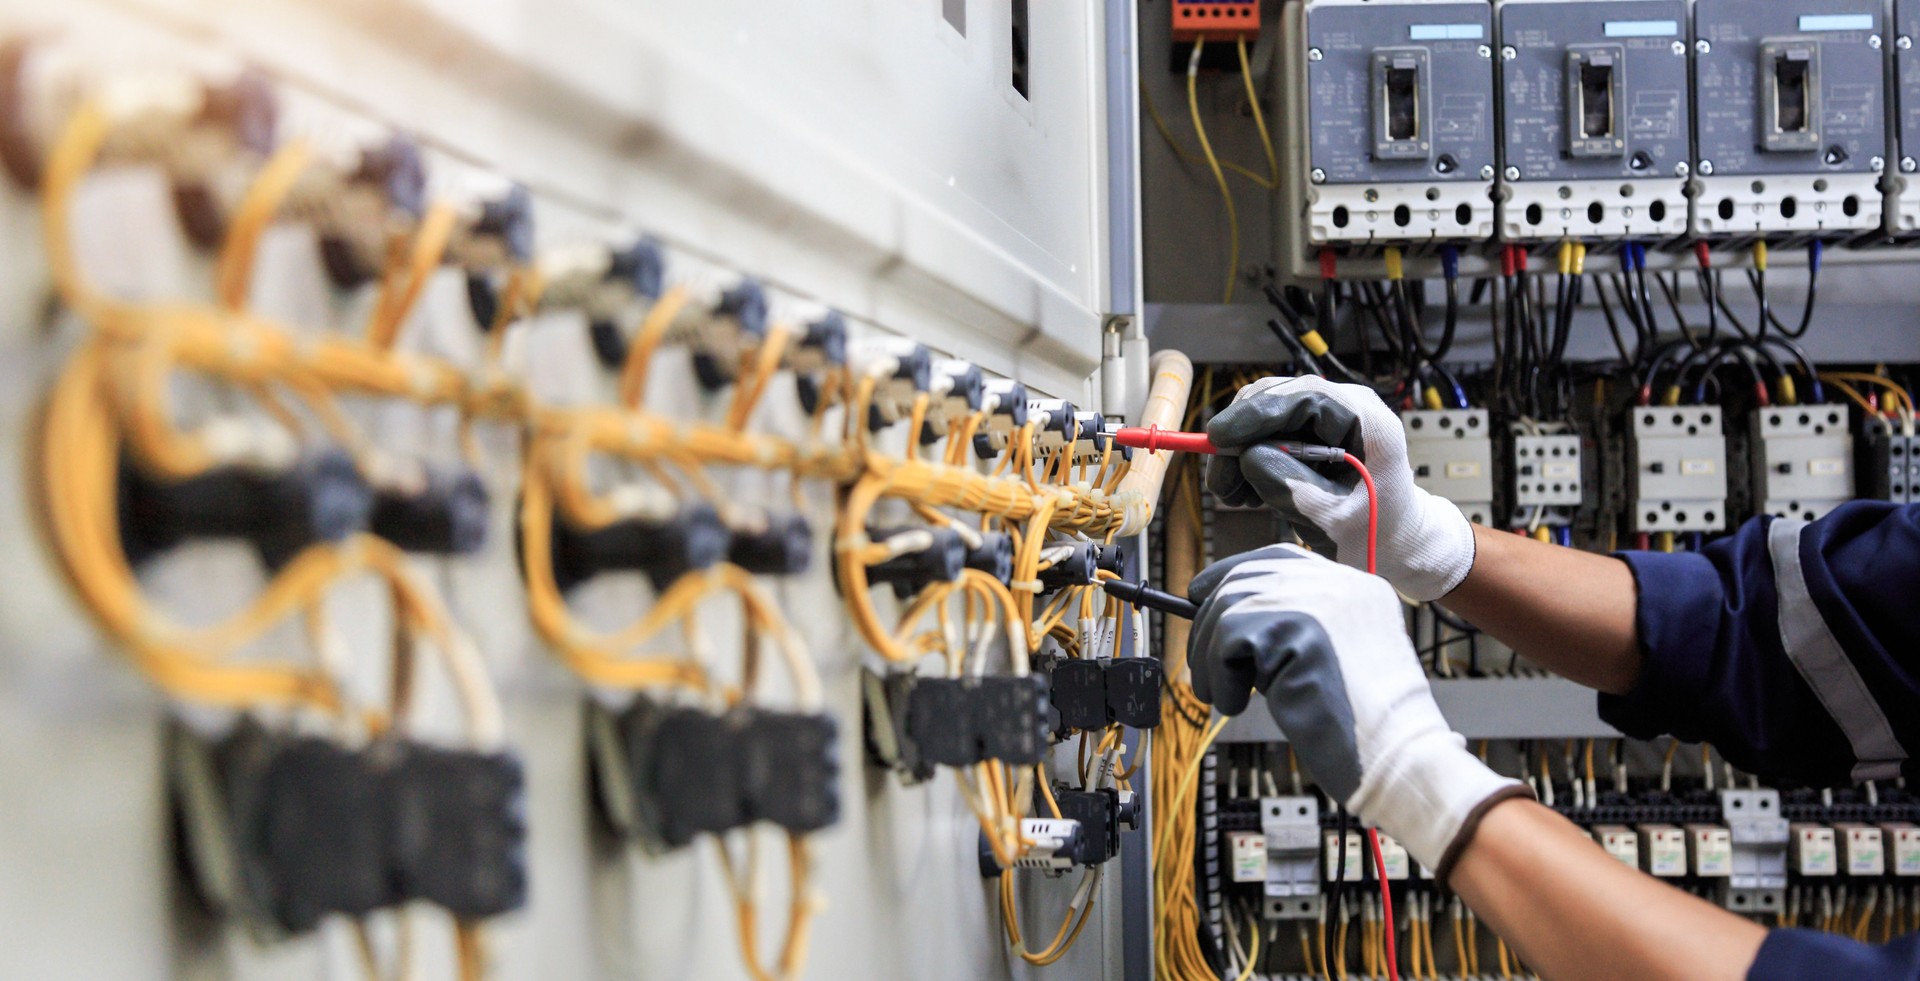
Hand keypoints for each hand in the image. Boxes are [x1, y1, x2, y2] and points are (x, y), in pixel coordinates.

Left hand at [1187, 545, 1527, 880]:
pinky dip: (1219, 678)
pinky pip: (1226, 642)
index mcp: (1355, 587)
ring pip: (1228, 609)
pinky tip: (1238, 704)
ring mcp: (1321, 601)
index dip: (1232, 575)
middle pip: (1244, 579)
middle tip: (1205, 668)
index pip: (1279, 559)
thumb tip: (1221, 615)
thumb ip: (1292, 626)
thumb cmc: (1363, 726)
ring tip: (1224, 695)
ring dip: (1209, 658)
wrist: (1399, 758)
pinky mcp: (1299, 629)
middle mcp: (1339, 584)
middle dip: (1209, 624)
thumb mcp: (1331, 655)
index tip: (1201, 596)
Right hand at [1205, 376, 1474, 601]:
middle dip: (1240, 436)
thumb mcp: (1333, 518)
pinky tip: (1245, 489)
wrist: (1396, 538)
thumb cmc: (1377, 531)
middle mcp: (1347, 406)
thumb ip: (1292, 486)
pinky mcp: (1312, 429)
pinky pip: (1270, 430)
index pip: (1304, 397)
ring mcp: (1329, 415)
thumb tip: (1247, 457)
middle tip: (1220, 480)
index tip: (1219, 437)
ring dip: (1240, 450)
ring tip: (1232, 493)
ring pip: (1266, 414)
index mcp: (1368, 421)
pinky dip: (1249, 456)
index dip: (1255, 414)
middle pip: (1277, 398)